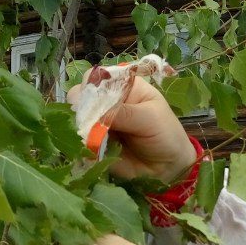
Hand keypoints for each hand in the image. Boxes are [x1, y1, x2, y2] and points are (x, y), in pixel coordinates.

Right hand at [66, 75, 197, 185]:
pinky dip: (82, 146)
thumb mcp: (150, 118)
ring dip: (80, 128)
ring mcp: (97, 123)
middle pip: (80, 96)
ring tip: (95, 138)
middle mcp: (106, 103)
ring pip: (76, 120)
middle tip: (92, 122)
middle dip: (82, 108)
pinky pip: (80, 142)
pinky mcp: (94, 144)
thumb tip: (95, 112)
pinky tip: (92, 150)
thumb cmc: (166, 134)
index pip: (97, 77)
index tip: (92, 100)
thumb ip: (123, 113)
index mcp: (122, 87)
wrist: (169, 167)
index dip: (90, 86)